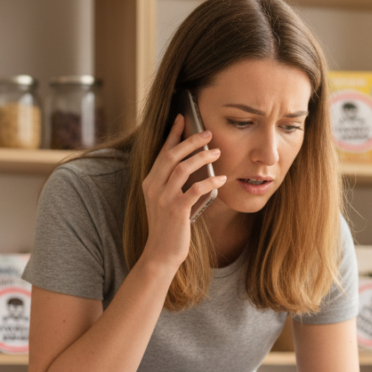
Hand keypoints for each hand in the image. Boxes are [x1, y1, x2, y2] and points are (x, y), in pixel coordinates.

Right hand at [139, 114, 225, 268]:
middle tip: (208, 133)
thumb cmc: (169, 228)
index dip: (172, 133)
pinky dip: (210, 182)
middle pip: (171, 155)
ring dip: (202, 157)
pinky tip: (221, 179)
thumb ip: (175, 184)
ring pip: (182, 168)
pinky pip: (195, 189)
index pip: (161, 152)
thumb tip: (196, 166)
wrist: (161, 254)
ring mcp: (163, 199)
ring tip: (217, 152)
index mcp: (149, 182)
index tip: (182, 117)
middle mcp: (153, 187)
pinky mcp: (176, 211)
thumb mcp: (167, 202)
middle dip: (191, 140)